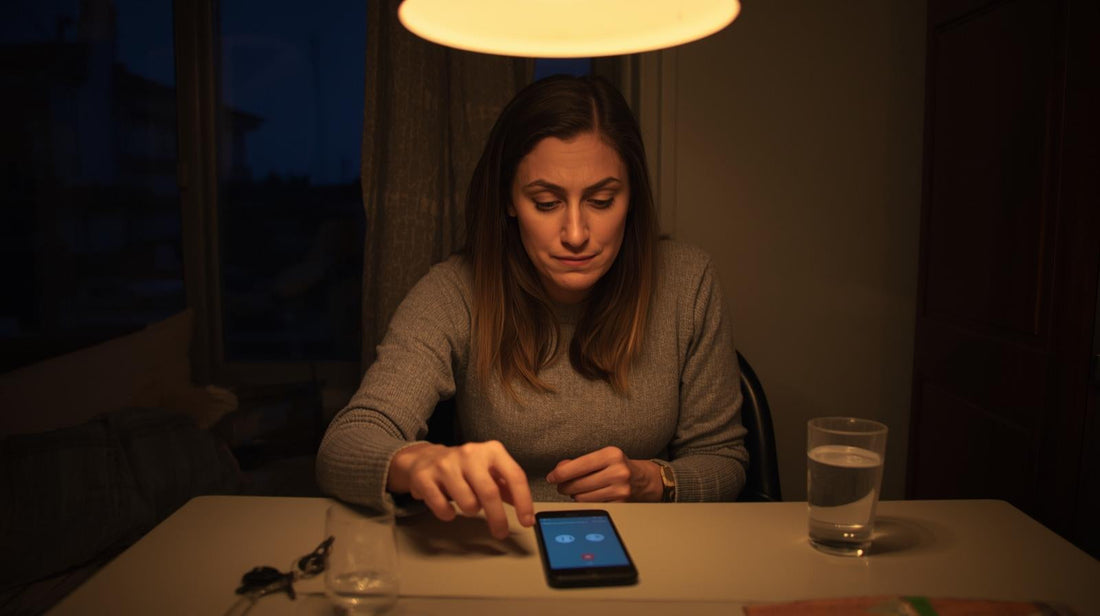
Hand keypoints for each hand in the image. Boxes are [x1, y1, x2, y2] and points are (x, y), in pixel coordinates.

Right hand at [387, 441, 533, 538]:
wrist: (425, 459)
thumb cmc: (463, 467)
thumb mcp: (489, 470)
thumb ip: (506, 486)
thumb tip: (525, 508)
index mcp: (491, 451)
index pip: (514, 476)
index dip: (524, 501)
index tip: (527, 521)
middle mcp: (470, 453)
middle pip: (490, 492)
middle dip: (498, 518)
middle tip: (501, 532)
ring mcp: (446, 464)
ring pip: (467, 502)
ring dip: (471, 510)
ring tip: (466, 503)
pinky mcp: (425, 477)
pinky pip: (442, 506)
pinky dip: (448, 514)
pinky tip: (448, 509)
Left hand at [546, 446, 663, 501]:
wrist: (645, 479)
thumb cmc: (618, 466)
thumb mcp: (602, 456)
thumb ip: (579, 462)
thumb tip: (558, 472)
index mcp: (611, 455)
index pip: (579, 466)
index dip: (561, 473)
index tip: (552, 477)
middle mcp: (618, 472)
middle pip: (578, 485)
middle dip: (565, 486)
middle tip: (562, 485)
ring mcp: (621, 490)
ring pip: (582, 498)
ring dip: (575, 495)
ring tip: (578, 489)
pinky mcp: (621, 504)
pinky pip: (592, 506)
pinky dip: (586, 502)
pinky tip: (590, 495)